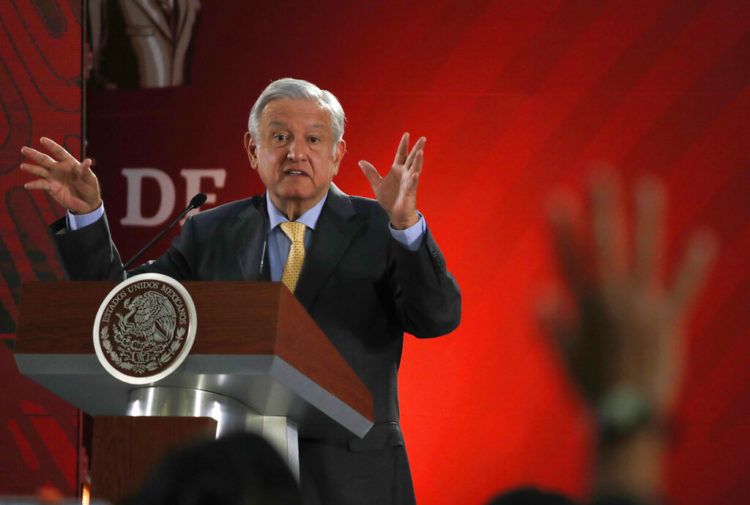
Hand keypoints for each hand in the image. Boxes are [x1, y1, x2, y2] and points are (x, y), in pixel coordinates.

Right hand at [19, 137, 101, 213]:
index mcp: (70, 163)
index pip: (59, 152)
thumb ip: (86, 170)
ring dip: (31, 168)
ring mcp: (54, 178)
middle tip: (24, 149)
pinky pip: (41, 185)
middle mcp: (59, 168)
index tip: (42, 139)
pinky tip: (27, 185)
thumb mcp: (90, 179)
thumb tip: (88, 161)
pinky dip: (34, 185)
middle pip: (45, 159)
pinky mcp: (51, 188)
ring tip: (23, 166)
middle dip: (35, 154)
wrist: (87, 203)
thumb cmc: (90, 188)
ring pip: (40, 171)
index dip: (51, 145)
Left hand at [359, 132, 424, 228]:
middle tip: (423, 138)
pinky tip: (415, 174)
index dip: (404, 145)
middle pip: (412, 158)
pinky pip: (412, 184)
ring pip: (415, 168)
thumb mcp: (377, 184)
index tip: (406, 134)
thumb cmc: (389, 199)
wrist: (395, 213)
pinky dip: (414, 179)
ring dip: (418, 160)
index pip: (401, 154)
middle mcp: (405, 173)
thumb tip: (361, 162)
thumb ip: (371, 173)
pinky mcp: (410, 191)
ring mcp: (409, 182)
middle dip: (417, 148)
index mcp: (397, 170)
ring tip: (421, 152)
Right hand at [540, 173, 716, 418]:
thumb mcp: (563, 355)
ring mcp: (643, 309)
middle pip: (606, 245)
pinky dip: (694, 266)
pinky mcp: (670, 322)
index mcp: (585, 308)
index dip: (562, 226)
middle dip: (602, 207)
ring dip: (647, 219)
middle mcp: (613, 301)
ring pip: (644, 255)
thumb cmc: (591, 387)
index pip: (569, 258)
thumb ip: (551, 323)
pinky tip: (703, 238)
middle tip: (599, 173)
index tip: (556, 196)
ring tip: (648, 185)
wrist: (627, 418)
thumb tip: (540, 293)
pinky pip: (683, 290)